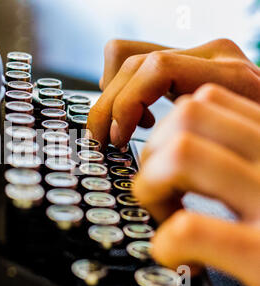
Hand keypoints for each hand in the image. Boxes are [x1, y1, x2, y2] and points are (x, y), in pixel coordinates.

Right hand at [87, 39, 259, 147]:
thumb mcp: (237, 154)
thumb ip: (198, 151)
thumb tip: (150, 174)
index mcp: (229, 76)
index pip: (156, 70)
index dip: (126, 105)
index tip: (118, 139)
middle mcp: (210, 58)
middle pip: (132, 64)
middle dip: (107, 108)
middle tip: (103, 142)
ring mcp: (196, 58)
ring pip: (126, 57)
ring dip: (113, 98)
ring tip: (123, 129)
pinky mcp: (185, 66)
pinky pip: (136, 65)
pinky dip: (125, 93)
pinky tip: (143, 119)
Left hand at [132, 84, 259, 285]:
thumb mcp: (258, 154)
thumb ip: (227, 133)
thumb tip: (162, 120)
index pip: (190, 82)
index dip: (140, 103)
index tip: (130, 132)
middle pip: (184, 113)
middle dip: (149, 148)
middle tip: (154, 181)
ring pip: (181, 153)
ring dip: (152, 186)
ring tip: (166, 213)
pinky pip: (189, 229)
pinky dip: (166, 241)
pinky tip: (175, 252)